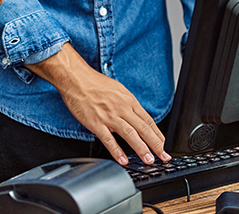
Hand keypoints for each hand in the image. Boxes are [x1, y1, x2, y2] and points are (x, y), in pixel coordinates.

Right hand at [29, 43, 170, 165]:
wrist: (75, 78)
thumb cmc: (94, 82)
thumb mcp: (117, 89)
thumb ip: (127, 104)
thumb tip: (136, 117)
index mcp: (127, 100)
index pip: (148, 120)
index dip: (158, 134)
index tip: (163, 145)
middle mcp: (121, 108)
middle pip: (143, 129)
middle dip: (156, 145)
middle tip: (163, 157)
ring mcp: (108, 116)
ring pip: (130, 135)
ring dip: (142, 149)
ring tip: (149, 160)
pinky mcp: (95, 122)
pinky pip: (108, 139)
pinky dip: (117, 151)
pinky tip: (123, 160)